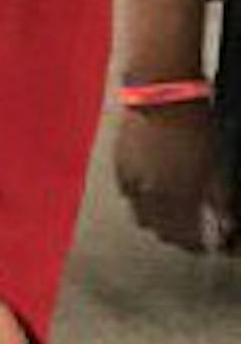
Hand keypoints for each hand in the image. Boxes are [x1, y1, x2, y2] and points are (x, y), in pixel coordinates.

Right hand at [114, 103, 235, 252]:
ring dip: (157, 220)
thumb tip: (224, 228)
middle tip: (192, 228)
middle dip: (179, 235)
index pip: (189, 241)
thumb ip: (219, 204)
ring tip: (171, 211)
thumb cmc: (195, 129)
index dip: (201, 245)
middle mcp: (153, 197)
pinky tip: (151, 189)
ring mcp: (133, 183)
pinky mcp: (119, 167)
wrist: (163, 98)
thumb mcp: (218, 170)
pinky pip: (129, 196)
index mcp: (180, 200)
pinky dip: (140, 198)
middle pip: (163, 234)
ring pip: (142, 218)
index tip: (210, 243)